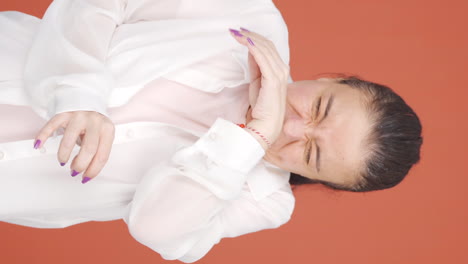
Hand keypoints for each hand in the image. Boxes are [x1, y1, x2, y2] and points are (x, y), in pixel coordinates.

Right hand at [33, 111, 115, 182]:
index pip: (102, 155)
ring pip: (69, 139)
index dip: (93, 170)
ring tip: (62, 161)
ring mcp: (78, 116)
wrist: (86, 99)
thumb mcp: (102, 135)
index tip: (85, 177)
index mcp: (107, 129)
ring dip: (64, 154)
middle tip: (74, 171)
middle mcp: (94, 121)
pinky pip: (51, 126)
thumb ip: (97, 151)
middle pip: (89, 149)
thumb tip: (87, 171)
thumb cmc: (94, 124)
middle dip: (80, 164)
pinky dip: (43, 136)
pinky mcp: (63, 113)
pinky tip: (38, 145)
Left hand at [229, 27, 289, 149]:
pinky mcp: (274, 79)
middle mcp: (282, 69)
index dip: (254, 38)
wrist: (265, 126)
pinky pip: (263, 58)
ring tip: (236, 34)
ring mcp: (279, 74)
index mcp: (279, 70)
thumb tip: (250, 50)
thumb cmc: (261, 107)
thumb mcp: (256, 82)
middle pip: (267, 45)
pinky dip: (254, 48)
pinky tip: (245, 41)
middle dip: (250, 35)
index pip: (268, 48)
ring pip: (264, 48)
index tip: (240, 33)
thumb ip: (255, 66)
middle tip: (235, 30)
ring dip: (249, 39)